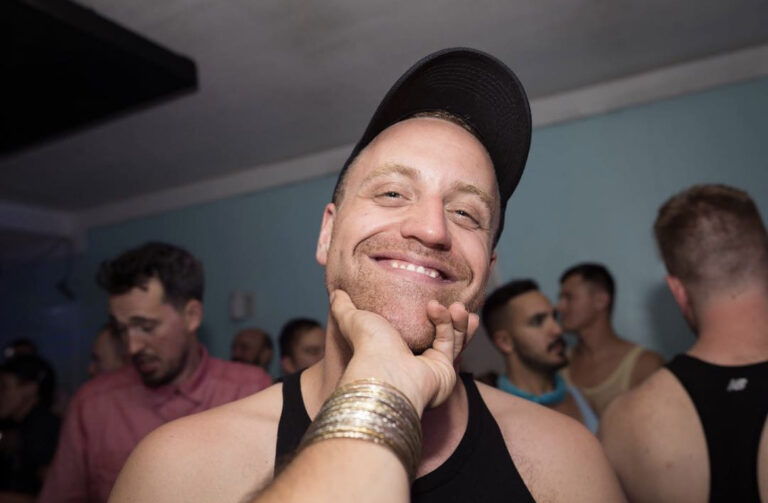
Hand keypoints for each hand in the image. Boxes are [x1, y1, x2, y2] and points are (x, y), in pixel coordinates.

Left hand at [329, 289, 478, 414]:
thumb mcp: (353, 319)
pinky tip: (447, 310)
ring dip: (454, 319)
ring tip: (457, 305)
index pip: (413, 328)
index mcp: (392, 348)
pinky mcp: (443, 371)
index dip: (423, 313)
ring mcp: (430, 368)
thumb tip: (335, 292)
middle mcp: (412, 360)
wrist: (385, 373)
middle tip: (451, 300)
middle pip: (437, 334)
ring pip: (450, 339)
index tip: (430, 296)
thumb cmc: (367, 348)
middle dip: (447, 316)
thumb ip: (344, 307)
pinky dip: (452, 325)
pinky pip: (452, 344)